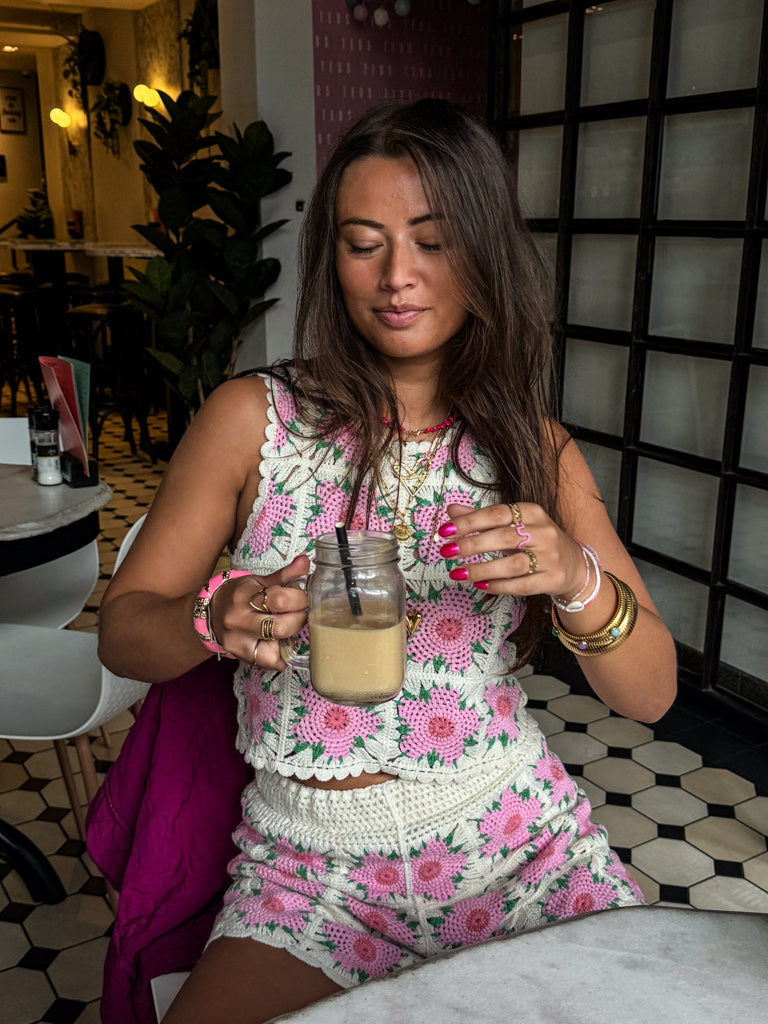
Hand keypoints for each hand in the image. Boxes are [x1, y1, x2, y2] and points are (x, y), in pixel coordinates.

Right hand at [209, 554, 309, 668]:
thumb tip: (306, 561)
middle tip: (299, 614)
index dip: (299, 599)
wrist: (211, 611)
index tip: (302, 598)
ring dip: (290, 639)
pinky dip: (279, 658)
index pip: (280, 599)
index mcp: (245, 595)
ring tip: (290, 628)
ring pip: (274, 649)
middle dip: (298, 620)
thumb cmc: (240, 595)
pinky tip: (282, 648)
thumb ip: (285, 575)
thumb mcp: (259, 581)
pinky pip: (267, 663)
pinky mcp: (239, 654)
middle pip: (280, 627)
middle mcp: (239, 619)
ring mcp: (237, 639)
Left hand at [437, 503, 585, 600]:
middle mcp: (543, 532)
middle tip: (447, 552)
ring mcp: (550, 556)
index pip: (497, 513)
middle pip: (504, 537)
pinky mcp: (552, 579)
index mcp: (532, 512)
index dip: (469, 521)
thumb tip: (451, 511)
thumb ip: (482, 519)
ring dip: (482, 569)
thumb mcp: (513, 525)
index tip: (445, 531)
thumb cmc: (536, 542)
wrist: (574, 566)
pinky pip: (522, 585)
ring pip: (513, 564)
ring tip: (458, 573)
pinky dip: (499, 586)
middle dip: (472, 545)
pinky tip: (481, 586)